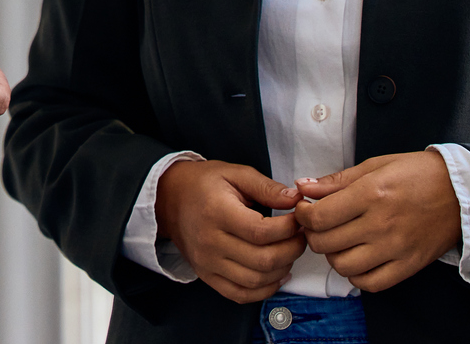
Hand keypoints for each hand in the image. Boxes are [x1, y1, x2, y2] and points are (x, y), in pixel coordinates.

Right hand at [154, 159, 305, 303]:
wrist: (169, 199)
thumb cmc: (203, 184)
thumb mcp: (234, 173)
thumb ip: (266, 187)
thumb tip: (295, 200)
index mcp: (217, 212)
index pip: (261, 231)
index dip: (288, 229)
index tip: (298, 219)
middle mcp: (210, 242)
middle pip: (262, 260)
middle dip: (292, 250)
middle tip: (300, 236)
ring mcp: (207, 263)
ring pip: (255, 281)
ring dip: (282, 269)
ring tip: (289, 252)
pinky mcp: (207, 276)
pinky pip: (241, 295)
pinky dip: (264, 290)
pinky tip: (276, 275)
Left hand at [292, 151, 459, 291]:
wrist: (461, 192)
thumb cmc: (418, 174)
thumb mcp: (376, 165)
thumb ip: (337, 180)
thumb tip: (303, 186)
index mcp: (371, 193)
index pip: (319, 216)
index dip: (303, 215)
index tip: (304, 210)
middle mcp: (381, 224)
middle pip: (325, 243)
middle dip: (313, 234)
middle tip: (319, 225)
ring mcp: (395, 248)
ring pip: (343, 266)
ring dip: (333, 255)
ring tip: (339, 241)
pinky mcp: (408, 265)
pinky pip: (370, 283)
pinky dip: (356, 275)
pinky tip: (358, 259)